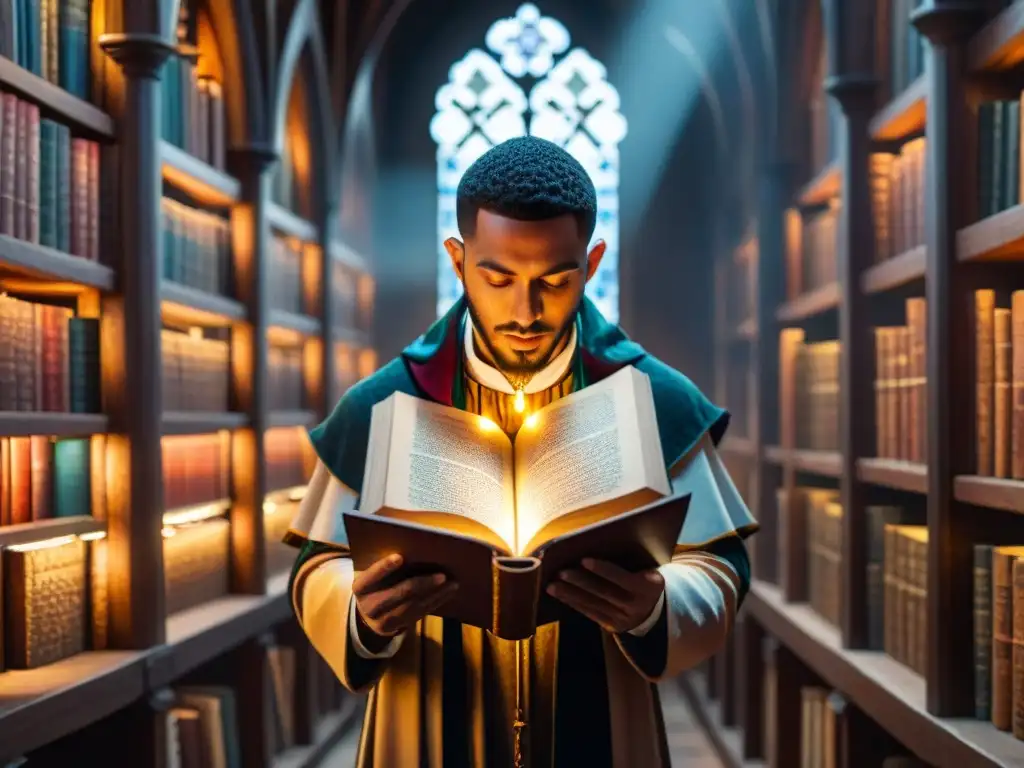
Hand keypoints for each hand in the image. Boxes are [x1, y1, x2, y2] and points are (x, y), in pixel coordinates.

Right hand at [352, 554, 457, 639]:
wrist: (366, 614)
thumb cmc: (375, 583)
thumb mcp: (372, 574)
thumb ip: (385, 565)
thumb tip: (414, 548)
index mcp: (360, 587)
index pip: (371, 576)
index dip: (384, 567)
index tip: (400, 557)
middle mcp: (369, 605)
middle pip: (398, 593)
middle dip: (422, 583)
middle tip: (442, 574)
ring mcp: (382, 620)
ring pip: (413, 606)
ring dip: (435, 594)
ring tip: (452, 583)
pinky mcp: (397, 627)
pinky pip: (419, 614)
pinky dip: (436, 602)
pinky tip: (448, 592)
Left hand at [546, 558, 663, 633]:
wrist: (652, 609)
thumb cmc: (643, 577)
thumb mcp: (646, 568)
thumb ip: (629, 560)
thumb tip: (596, 544)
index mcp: (648, 586)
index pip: (622, 577)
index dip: (603, 569)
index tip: (584, 559)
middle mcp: (637, 604)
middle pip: (604, 592)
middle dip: (580, 581)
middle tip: (560, 572)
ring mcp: (624, 618)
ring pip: (593, 604)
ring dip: (570, 594)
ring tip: (552, 585)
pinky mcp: (612, 626)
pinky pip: (590, 614)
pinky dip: (573, 603)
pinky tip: (560, 595)